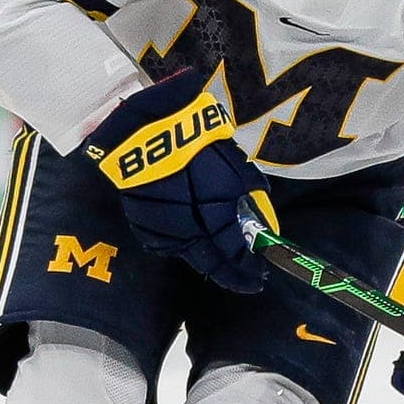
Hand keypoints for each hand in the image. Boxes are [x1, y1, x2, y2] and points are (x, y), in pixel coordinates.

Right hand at [83, 71, 273, 292]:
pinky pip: (163, 240)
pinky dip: (179, 243)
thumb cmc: (197, 139)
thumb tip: (264, 223)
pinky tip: (190, 242)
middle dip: (228, 272)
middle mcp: (187, 224)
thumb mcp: (234, 164)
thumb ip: (249, 195)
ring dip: (204, 258)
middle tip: (243, 278)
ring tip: (219, 262)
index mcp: (214, 211)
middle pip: (209, 261)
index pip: (234, 253)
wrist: (147, 125)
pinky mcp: (139, 219)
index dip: (246, 269)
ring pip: (185, 253)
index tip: (259, 277)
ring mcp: (160, 224)